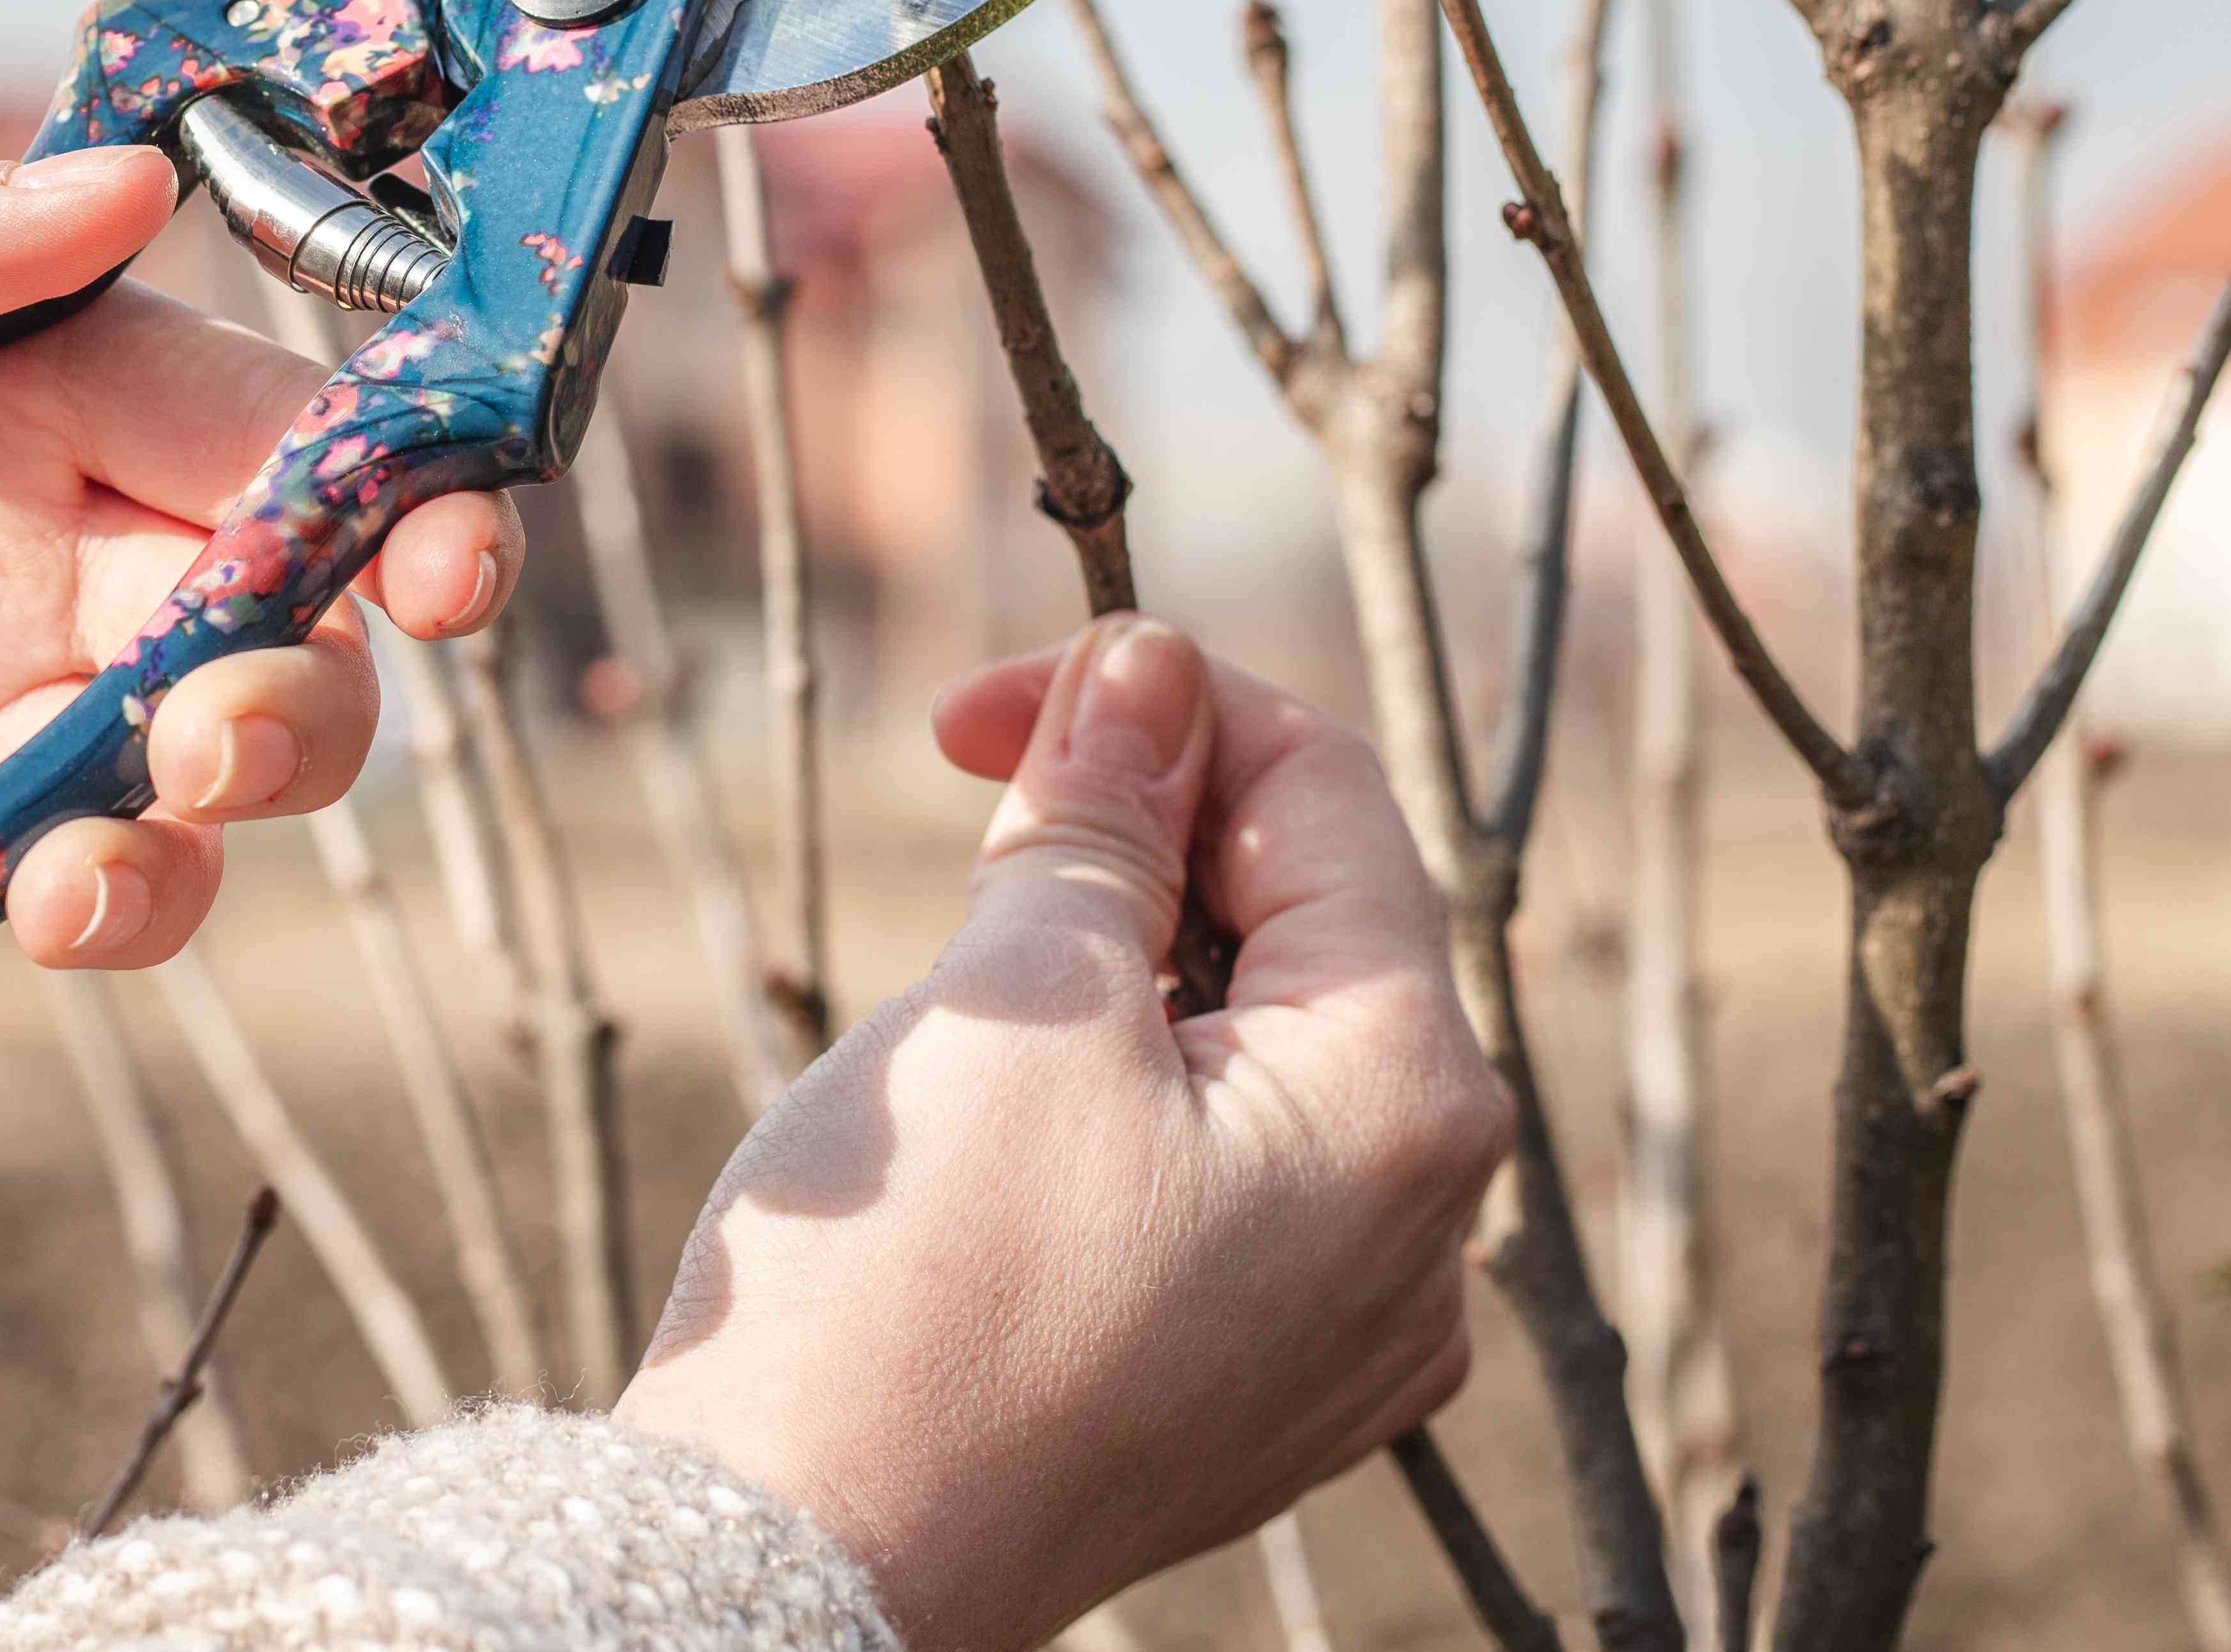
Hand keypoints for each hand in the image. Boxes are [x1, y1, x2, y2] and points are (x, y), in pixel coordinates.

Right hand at [615, 615, 1509, 1650]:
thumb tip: (1146, 667)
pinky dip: (1125, 1092)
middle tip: (963, 824)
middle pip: (1308, 920)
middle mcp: (1424, 1227)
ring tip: (971, 989)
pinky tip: (1005, 1120)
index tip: (978, 709)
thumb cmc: (909, 1286)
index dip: (1152, 705)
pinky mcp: (1255, 1388)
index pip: (1323, 795)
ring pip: (1259, 1046)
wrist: (806, 1567)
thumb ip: (1104, 811)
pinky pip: (1227, 1173)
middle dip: (1137, 838)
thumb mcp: (1014, 993)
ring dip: (1120, 962)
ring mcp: (1347, 1329)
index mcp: (1407, 1102)